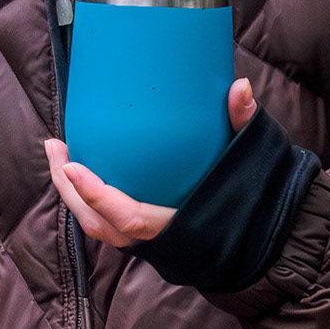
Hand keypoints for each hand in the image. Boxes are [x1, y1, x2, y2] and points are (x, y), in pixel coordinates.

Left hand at [46, 78, 258, 246]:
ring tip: (59, 151)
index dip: (96, 195)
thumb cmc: (262, 201)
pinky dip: (89, 197)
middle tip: (56, 144)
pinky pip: (108, 221)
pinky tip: (81, 167)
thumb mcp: (254, 160)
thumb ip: (244, 125)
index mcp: (180, 227)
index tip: (71, 164)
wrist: (273, 241)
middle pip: (98, 224)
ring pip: (98, 226)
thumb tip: (240, 87)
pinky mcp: (147, 236)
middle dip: (69, 188)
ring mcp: (150, 242)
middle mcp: (158, 240)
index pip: (127, 218)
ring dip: (72, 191)